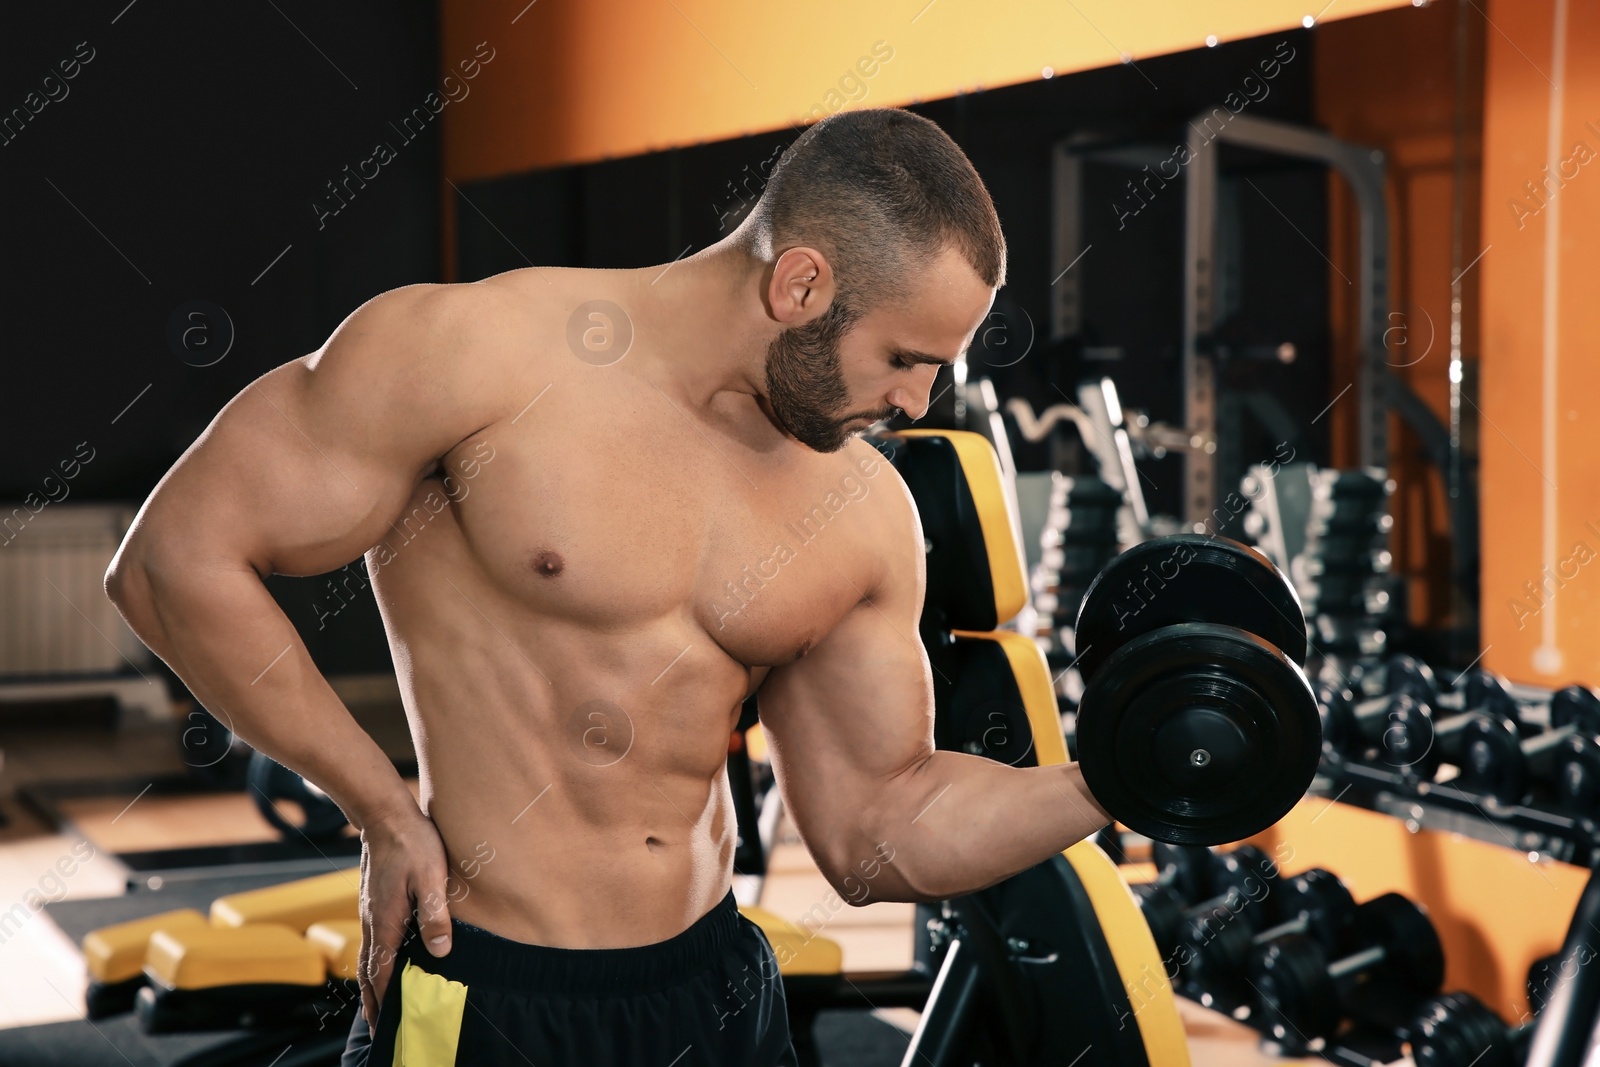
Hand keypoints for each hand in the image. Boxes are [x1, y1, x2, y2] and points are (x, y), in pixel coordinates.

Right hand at [358, 806, 452, 1029]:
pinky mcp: (374, 900)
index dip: (384, 999)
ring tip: (379, 1004)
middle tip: (380, 1028)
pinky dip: (373, 961)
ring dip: (372, 983)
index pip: (381, 971)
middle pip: (368, 970)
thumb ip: (435, 916)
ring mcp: (370, 910)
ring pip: (367, 956)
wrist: (386, 814)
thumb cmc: (413, 843)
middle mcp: (373, 920)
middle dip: (373, 1000)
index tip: (388, 1024)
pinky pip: (370, 940)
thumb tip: (439, 953)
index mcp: (386, 920)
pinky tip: (384, 962)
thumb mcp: (432, 878)